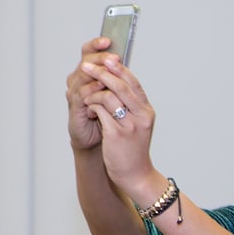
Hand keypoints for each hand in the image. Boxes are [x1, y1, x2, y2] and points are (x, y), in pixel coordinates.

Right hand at [65, 37, 114, 151]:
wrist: (98, 139)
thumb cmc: (107, 115)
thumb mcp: (115, 93)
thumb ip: (117, 78)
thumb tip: (124, 63)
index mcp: (88, 73)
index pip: (89, 52)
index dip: (96, 44)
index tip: (108, 41)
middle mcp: (78, 79)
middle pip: (86, 61)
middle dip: (100, 58)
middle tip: (113, 57)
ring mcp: (75, 92)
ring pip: (83, 76)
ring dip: (98, 73)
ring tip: (110, 70)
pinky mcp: (75, 106)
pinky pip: (82, 94)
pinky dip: (92, 90)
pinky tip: (102, 88)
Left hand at [80, 57, 158, 195]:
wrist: (135, 174)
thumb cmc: (133, 149)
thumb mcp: (138, 125)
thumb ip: (131, 106)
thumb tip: (115, 83)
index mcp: (147, 111)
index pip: (133, 82)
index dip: (119, 69)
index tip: (106, 59)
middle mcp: (141, 116)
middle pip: (121, 85)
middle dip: (102, 73)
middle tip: (86, 66)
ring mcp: (130, 125)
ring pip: (109, 96)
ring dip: (94, 94)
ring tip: (87, 97)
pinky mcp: (117, 134)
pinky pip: (101, 112)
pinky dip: (92, 107)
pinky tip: (89, 110)